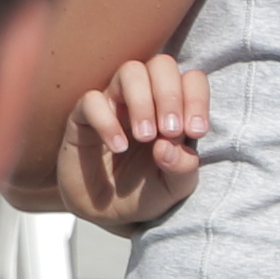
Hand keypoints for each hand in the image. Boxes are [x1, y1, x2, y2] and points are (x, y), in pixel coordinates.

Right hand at [58, 55, 208, 232]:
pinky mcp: (83, 116)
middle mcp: (146, 98)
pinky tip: (118, 146)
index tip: (195, 132)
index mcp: (175, 109)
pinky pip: (92, 100)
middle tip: (169, 131)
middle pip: (161, 65)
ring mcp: (114, 103)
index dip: (196, 98)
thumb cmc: (146, 192)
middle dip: (170, 95)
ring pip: (130, 71)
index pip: (192, 79)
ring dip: (142, 101)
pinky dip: (107, 120)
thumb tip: (169, 146)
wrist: (107, 214)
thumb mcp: (174, 187)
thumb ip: (183, 169)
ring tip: (145, 137)